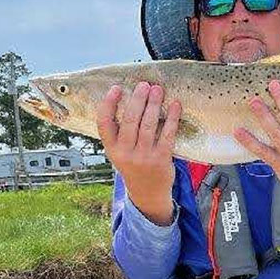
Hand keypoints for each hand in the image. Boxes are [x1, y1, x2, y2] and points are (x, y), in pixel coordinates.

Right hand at [96, 82, 181, 224]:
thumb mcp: (119, 153)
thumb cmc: (134, 165)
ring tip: (157, 90)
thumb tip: (128, 99)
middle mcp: (125, 154)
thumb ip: (120, 133)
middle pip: (129, 120)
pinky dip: (172, 117)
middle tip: (144, 85)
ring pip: (148, 125)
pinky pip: (167, 134)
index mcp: (112, 150)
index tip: (116, 88)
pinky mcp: (161, 159)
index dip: (108, 104)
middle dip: (137, 99)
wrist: (148, 193)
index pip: (104, 124)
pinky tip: (175, 105)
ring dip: (153, 104)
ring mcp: (144, 157)